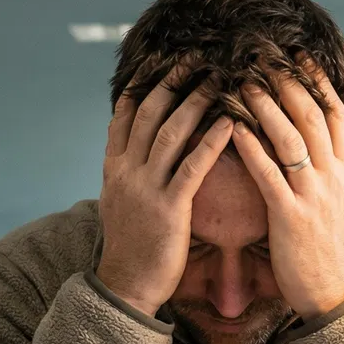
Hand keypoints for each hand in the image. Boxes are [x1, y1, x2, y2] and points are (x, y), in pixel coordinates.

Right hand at [96, 64, 233, 317]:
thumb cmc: (132, 248)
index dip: (142, 86)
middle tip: (194, 58)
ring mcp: (145, 189)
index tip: (160, 62)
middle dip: (170, 83)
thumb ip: (127, 173)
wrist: (126, 286)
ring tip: (216, 80)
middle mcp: (126, 172)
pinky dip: (210, 141)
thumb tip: (134, 151)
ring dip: (194, 103)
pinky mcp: (169, 208)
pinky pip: (192, 167)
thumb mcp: (120, 203)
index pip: (123, 116)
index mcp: (114, 169)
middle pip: (147, 114)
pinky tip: (228, 123)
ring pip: (169, 133)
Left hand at [230, 59, 343, 319]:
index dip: (317, 82)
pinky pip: (269, 173)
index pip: (335, 113)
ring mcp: (313, 194)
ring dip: (266, 107)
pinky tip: (233, 128)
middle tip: (265, 58)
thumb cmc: (334, 246)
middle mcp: (333, 176)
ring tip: (244, 83)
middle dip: (288, 84)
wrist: (334, 291)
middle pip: (311, 116)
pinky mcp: (289, 215)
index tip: (299, 56)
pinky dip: (251, 147)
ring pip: (290, 139)